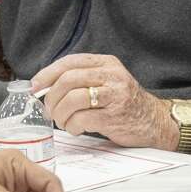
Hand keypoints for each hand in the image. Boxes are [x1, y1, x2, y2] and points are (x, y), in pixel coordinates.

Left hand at [31, 53, 172, 148]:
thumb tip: (45, 85)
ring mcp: (114, 96)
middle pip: (68, 80)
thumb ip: (84, 78)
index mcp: (107, 64)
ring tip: (64, 122)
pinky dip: (72, 126)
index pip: (70, 62)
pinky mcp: (113, 117)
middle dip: (51, 98)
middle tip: (49, 111)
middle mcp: (111, 76)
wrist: (155, 122)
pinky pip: (81, 120)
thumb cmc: (125, 104)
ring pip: (71, 100)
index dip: (47, 74)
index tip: (35, 86)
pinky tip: (77, 129)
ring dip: (60, 114)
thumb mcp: (109, 81)